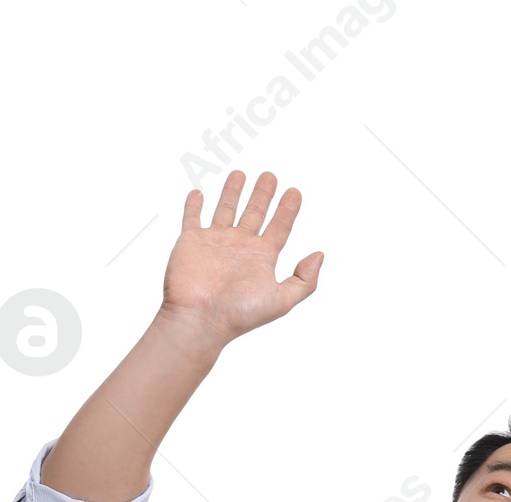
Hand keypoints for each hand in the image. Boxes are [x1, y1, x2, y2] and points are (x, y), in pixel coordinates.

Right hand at [159, 171, 323, 347]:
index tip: (294, 192)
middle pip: (255, 213)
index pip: (279, 227)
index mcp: (260, 258)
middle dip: (263, 194)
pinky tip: (198, 194)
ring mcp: (214, 242)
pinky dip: (193, 206)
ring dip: (232, 192)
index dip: (288, 209)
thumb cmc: (238, 314)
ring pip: (226, 209)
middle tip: (269, 176)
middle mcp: (239, 247)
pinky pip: (192, 218)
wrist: (200, 319)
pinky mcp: (191, 241)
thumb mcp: (282, 300)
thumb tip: (319, 256)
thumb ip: (304, 280)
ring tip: (240, 174)